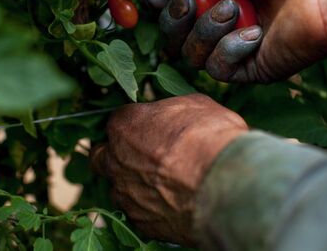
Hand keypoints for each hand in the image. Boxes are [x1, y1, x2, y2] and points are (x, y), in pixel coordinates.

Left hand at [90, 94, 246, 244]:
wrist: (223, 183)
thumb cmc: (209, 137)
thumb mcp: (196, 105)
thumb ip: (173, 110)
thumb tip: (175, 114)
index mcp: (124, 125)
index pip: (119, 120)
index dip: (136, 124)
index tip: (151, 128)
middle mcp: (115, 159)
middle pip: (102, 156)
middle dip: (117, 155)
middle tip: (144, 155)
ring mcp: (125, 193)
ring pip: (119, 188)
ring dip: (135, 184)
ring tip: (167, 184)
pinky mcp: (140, 222)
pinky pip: (139, 213)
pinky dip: (152, 209)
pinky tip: (174, 203)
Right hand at [160, 0, 326, 82]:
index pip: (171, 7)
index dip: (159, 5)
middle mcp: (219, 21)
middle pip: (173, 36)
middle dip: (177, 18)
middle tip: (193, 1)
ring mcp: (233, 47)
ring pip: (191, 54)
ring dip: (208, 29)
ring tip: (237, 8)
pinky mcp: (249, 69)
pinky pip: (218, 68)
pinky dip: (231, 48)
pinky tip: (255, 33)